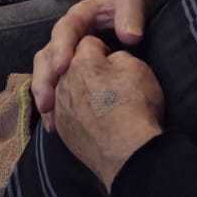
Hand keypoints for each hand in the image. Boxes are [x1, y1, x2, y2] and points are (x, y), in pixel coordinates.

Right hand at [32, 0, 159, 130]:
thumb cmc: (129, 1)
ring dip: (45, 95)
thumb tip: (129, 38)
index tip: (62, 68)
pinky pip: (57, 85)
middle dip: (44, 79)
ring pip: (47, 72)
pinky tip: (56, 124)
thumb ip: (130, 15)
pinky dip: (54, 104)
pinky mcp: (71, 69)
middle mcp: (67, 37)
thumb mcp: (131, 0)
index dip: (61, 49)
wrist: (132, 8)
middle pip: (46, 56)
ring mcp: (67, 53)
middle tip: (47, 102)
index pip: (64, 31)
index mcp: (79, 17)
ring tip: (49, 119)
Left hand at [53, 37, 164, 190]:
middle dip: (78, 64)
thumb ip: (118, 56)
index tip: (112, 59)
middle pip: (67, 63)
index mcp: (81, 60)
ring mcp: (59, 105)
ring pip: (59, 86)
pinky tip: (77, 115)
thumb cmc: (135, 106)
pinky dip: (68, 109)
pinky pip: (58, 111)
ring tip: (86, 93)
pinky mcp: (61, 128)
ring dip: (69, 86)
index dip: (102, 48)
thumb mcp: (137, 68)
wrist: (128, 153)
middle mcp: (63, 80)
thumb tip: (110, 60)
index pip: (88, 42)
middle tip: (96, 74)